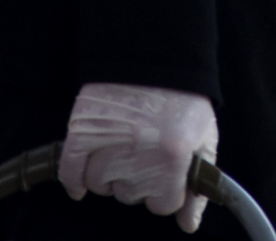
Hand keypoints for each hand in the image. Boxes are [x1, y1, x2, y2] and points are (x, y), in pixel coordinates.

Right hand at [58, 82, 218, 232]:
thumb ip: (198, 187)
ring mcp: (108, 144)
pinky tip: (80, 183)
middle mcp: (139, 157)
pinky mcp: (82, 131)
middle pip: (131, 195)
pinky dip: (74, 181)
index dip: (165, 189)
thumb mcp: (204, 139)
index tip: (167, 171)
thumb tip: (188, 225)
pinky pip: (71, 172)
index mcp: (173, 159)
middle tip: (145, 150)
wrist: (154, 52)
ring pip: (102, 186)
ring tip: (122, 147)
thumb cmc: (183, 98)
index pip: (164, 205)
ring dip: (110, 174)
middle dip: (138, 179)